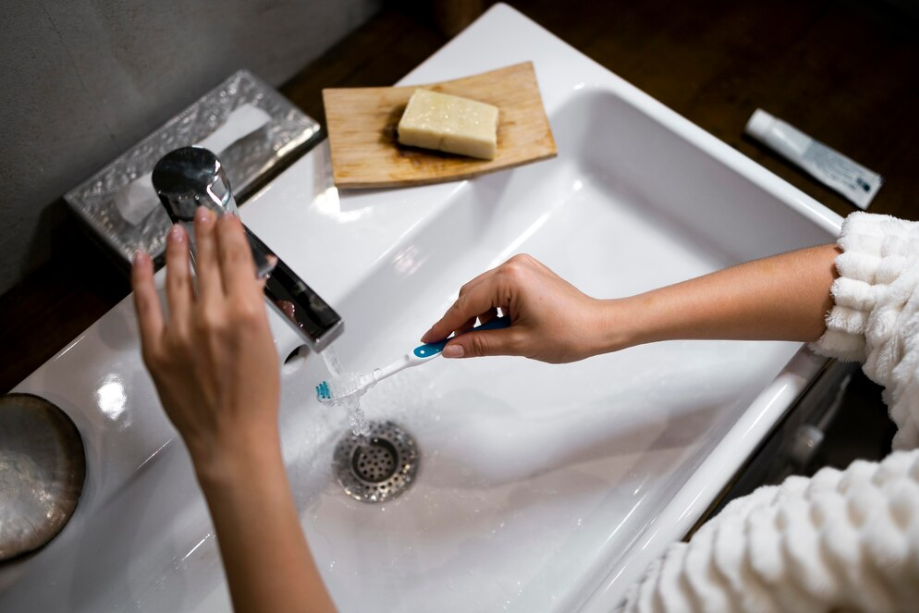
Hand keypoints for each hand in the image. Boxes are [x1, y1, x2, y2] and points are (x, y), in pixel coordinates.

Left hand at [131, 208, 280, 477]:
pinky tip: (143, 258)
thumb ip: (252, 307)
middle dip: (205, 234)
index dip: (230, 234)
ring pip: (178, 278)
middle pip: (207, 263)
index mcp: (245, 314)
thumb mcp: (267, 344)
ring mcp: (179, 331)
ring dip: (178, 249)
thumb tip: (245, 278)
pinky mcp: (156, 348)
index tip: (226, 217)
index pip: (235, 260)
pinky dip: (142, 279)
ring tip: (177, 228)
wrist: (231, 436)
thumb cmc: (257, 395)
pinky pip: (146, 305)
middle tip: (202, 213)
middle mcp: (211, 316)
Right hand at [421, 254, 616, 362]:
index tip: (428, 341)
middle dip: (461, 322)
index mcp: (511, 279)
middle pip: (470, 295)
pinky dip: (493, 310)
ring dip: (479, 317)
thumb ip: (479, 345)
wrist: (600, 326)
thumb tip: (451, 348)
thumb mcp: (518, 343)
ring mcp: (521, 267)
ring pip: (482, 293)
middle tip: (452, 347)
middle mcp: (513, 266)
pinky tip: (503, 328)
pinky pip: (497, 290)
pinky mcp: (527, 273)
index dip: (445, 326)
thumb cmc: (570, 332)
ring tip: (494, 339)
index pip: (466, 304)